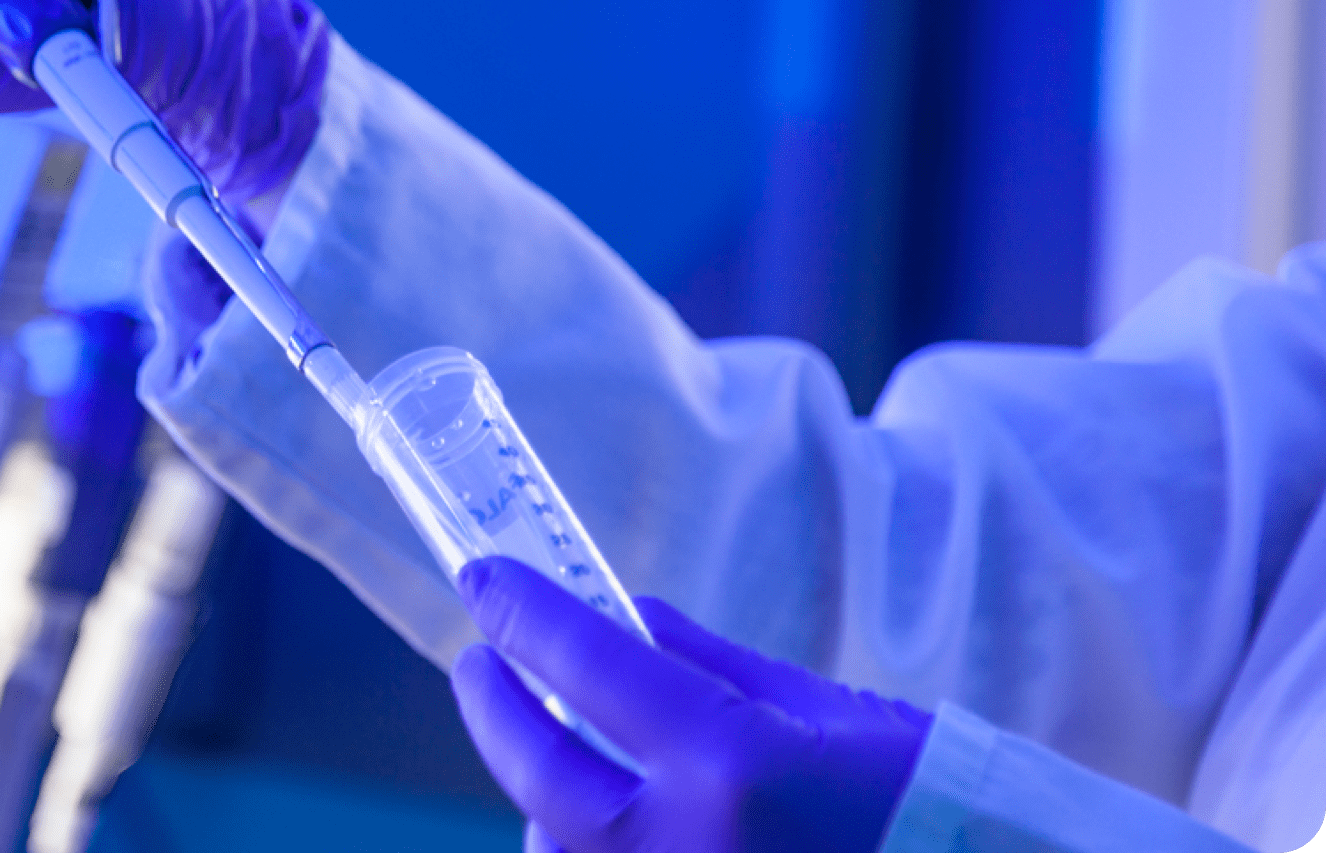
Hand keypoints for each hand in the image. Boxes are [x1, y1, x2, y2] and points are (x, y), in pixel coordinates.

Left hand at [451, 557, 930, 852]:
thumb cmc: (925, 797)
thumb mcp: (821, 708)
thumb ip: (707, 665)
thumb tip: (625, 617)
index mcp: (732, 763)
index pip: (590, 664)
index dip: (524, 613)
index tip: (484, 578)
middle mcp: (688, 844)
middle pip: (538, 770)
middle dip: (492, 708)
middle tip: (480, 662)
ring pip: (553, 848)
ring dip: (538, 796)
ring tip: (546, 744)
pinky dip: (579, 848)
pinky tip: (588, 818)